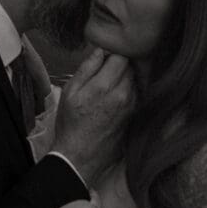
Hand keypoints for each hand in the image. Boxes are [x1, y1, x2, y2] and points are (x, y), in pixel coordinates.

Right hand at [51, 47, 135, 186]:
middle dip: (120, 64)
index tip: (104, 57)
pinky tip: (114, 97)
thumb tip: (100, 50)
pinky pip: (136, 94)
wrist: (80, 157)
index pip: (121, 56)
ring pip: (135, 80)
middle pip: (131, 67)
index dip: (113, 53)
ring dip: (125, 77)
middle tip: (106, 69)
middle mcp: (123, 94)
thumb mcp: (70, 92)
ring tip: (109, 84)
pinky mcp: (134, 116)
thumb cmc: (71, 123)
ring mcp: (131, 106)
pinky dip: (128, 90)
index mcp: (105, 86)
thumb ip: (87, 68)